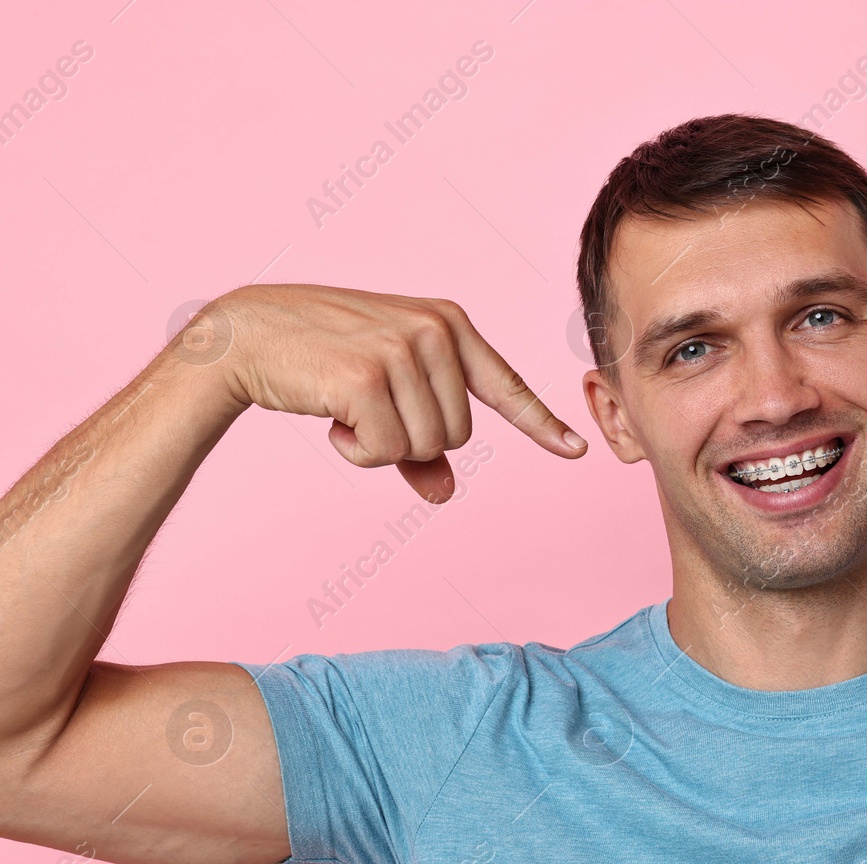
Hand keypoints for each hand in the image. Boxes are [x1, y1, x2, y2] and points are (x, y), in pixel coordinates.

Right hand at [186, 283, 585, 500]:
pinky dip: (357, 450)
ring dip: (380, 446)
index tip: (576, 450)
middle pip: (458, 435)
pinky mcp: (369, 375)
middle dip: (409, 440)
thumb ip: (421, 442)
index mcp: (449, 324)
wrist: (246, 335)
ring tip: (345, 407)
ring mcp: (403, 349)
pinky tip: (329, 415)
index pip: (506, 385)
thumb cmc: (319, 361)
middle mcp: (435, 330)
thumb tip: (446, 492)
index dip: (541, 424)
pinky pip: (387, 451)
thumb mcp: (382, 391)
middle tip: (364, 408)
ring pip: (426, 446)